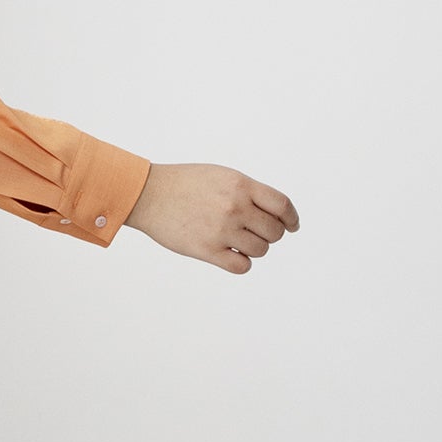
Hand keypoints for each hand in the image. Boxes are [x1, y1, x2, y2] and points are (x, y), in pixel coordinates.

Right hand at [124, 163, 298, 272]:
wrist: (149, 194)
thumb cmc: (184, 184)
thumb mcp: (222, 176)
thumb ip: (248, 191)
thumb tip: (274, 214)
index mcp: (241, 185)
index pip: (282, 205)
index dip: (291, 219)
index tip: (291, 226)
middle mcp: (235, 207)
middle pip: (275, 231)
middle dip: (270, 234)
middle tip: (256, 233)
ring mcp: (222, 230)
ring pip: (260, 250)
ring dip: (254, 249)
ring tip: (239, 242)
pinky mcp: (207, 249)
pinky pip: (241, 265)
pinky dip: (242, 263)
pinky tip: (231, 255)